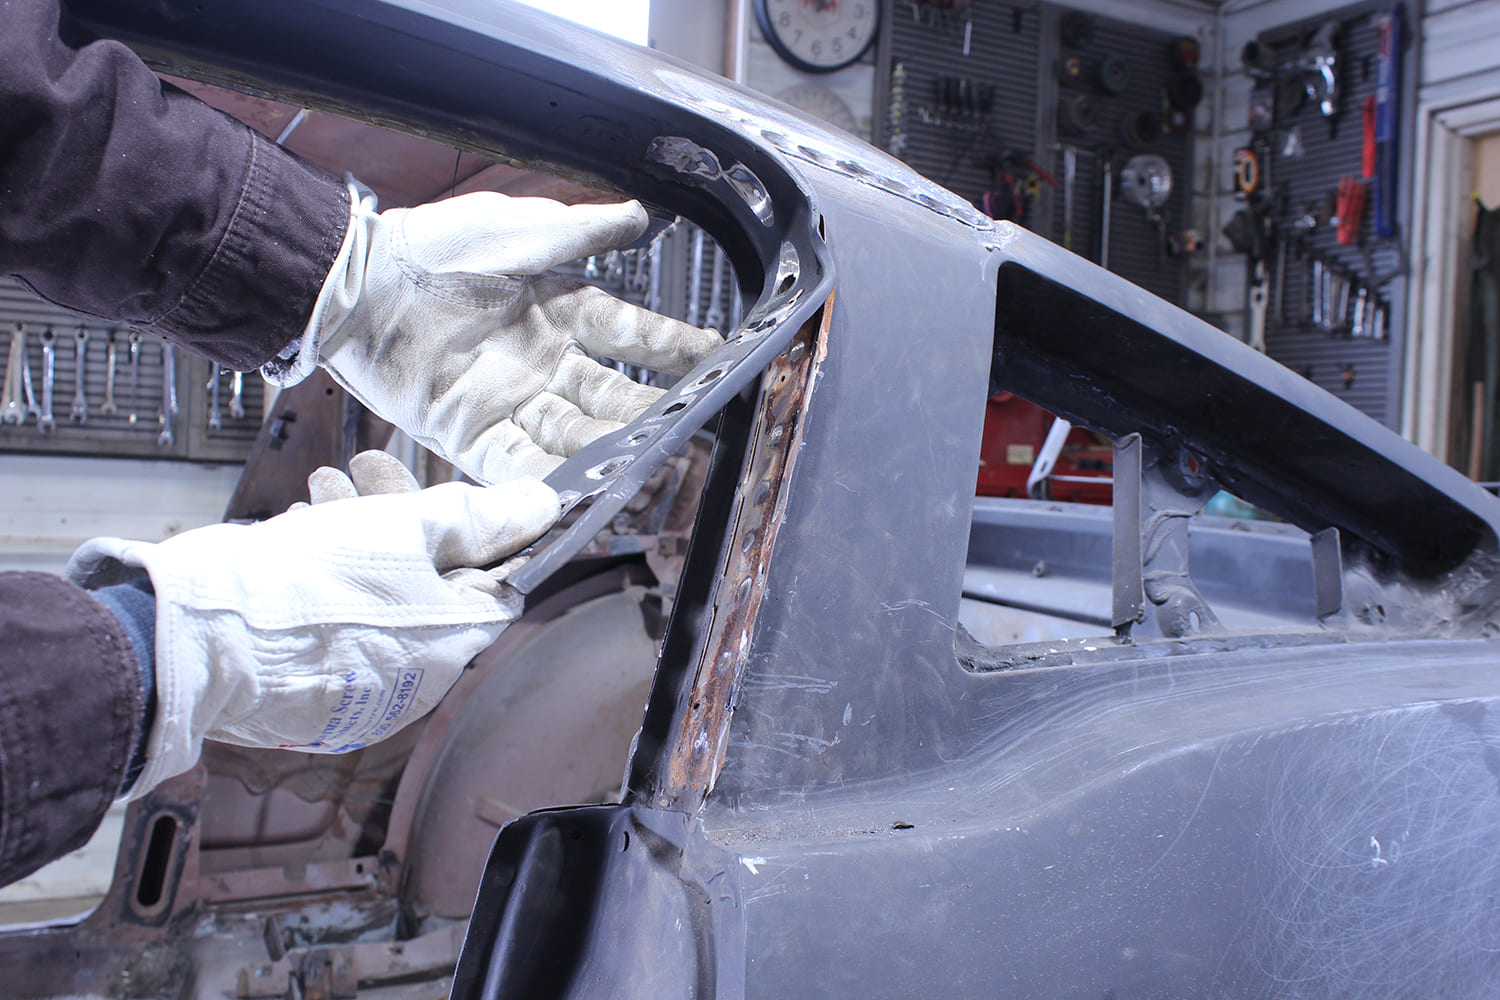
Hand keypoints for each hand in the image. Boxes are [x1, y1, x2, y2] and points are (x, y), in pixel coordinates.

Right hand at [67, 461, 558, 794]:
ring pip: (381, 592)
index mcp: (453, 647)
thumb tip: (541, 507)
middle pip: (434, 581)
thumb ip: (480, 516)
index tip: (455, 490)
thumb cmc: (307, 583)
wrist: (196, 635)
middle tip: (369, 469)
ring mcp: (361, 688)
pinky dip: (329, 570)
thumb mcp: (405, 527)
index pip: (497, 581)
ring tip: (325, 486)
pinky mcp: (312, 686)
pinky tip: (303, 528)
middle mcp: (415, 680)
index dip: (481, 527)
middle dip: (405, 514)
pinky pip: (340, 620)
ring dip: (361, 530)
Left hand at [270, 181, 723, 484]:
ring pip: (571, 437)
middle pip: (610, 398)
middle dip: (650, 420)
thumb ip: (580, 231)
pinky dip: (540, 483)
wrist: (354, 281)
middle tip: (689, 441)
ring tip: (644, 478)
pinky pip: (513, 463)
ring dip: (605, 459)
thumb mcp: (515, 229)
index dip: (672, 349)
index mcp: (559, 307)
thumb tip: (641, 215)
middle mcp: (543, 360)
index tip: (715, 360)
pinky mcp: (467, 430)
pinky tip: (574, 499)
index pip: (630, 335)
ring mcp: (508, 399)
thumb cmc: (431, 246)